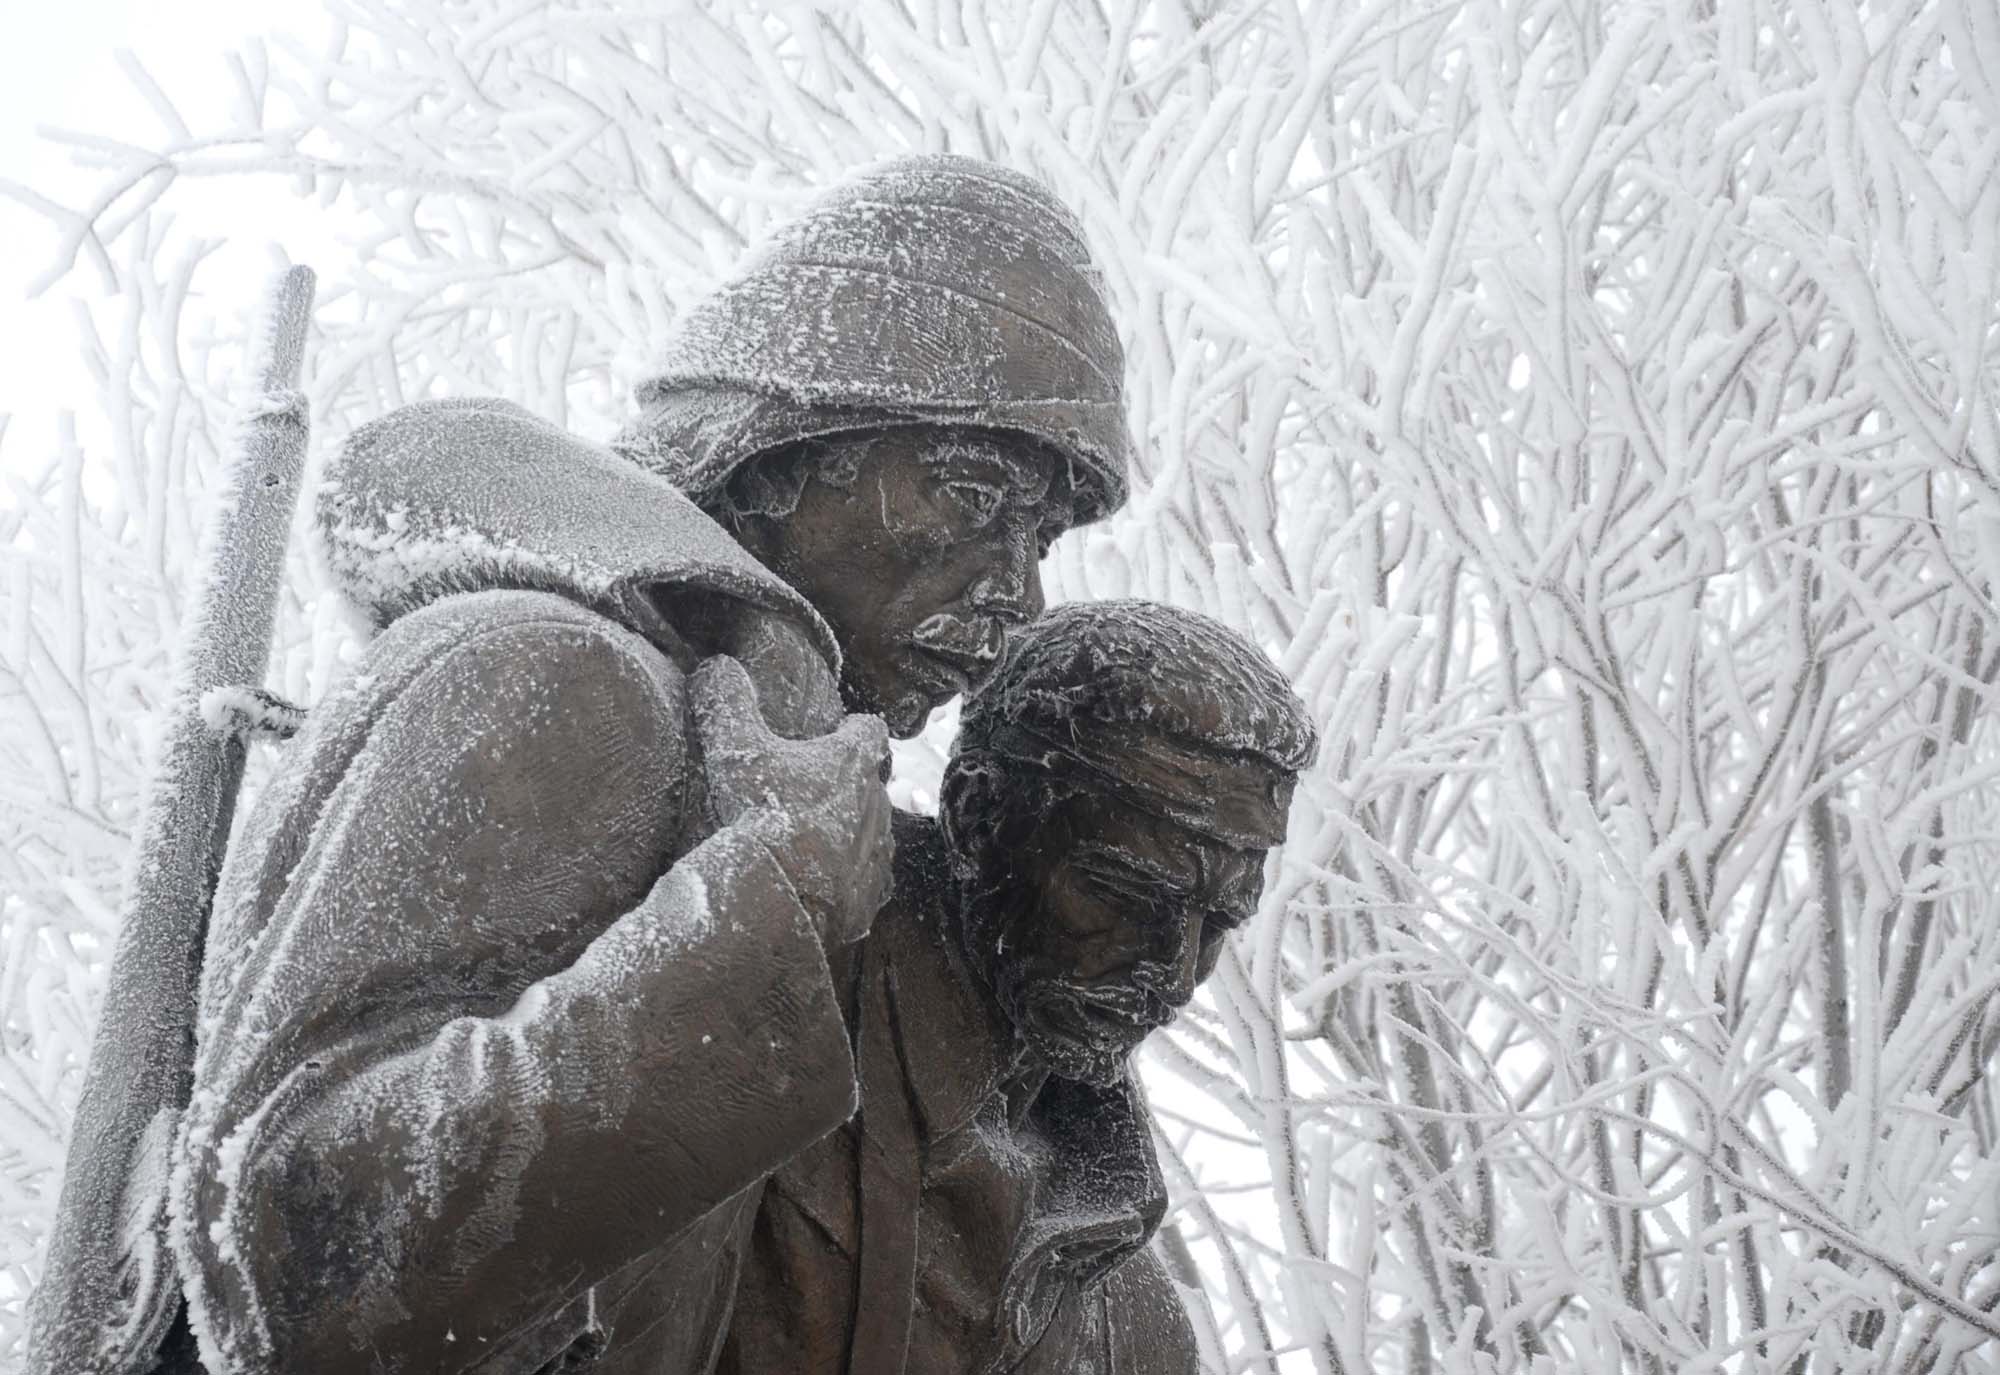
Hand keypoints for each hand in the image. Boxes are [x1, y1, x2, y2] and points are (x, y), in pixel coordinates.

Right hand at [690, 655, 893, 946]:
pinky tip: (822, 885)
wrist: (778, 896)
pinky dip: (850, 879)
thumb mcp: (736, 748)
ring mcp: (878, 852)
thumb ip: (727, 700)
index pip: (870, 729)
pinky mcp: (871, 896)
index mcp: (852, 760)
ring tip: (818, 841)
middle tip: (815, 791)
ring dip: (854, 832)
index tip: (838, 730)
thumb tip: (716, 664)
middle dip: (851, 784)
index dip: (854, 728)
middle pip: (874, 783)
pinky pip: (869, 881)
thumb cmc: (760, 813)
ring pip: (876, 833)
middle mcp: (877, 802)